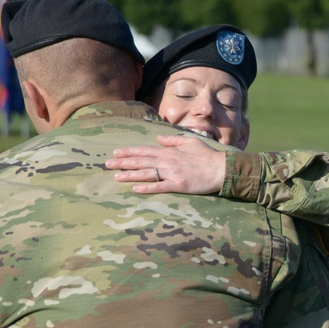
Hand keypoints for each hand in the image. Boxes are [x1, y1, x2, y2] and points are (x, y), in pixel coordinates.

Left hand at [106, 134, 226, 194]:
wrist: (222, 169)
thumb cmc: (208, 156)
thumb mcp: (190, 142)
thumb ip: (173, 140)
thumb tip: (159, 138)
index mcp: (170, 151)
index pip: (145, 150)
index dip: (129, 152)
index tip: (115, 153)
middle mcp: (168, 161)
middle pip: (142, 161)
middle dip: (123, 163)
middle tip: (107, 165)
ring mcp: (173, 173)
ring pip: (147, 173)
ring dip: (130, 175)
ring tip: (116, 177)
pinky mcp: (179, 185)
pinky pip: (160, 186)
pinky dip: (147, 187)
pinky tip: (136, 189)